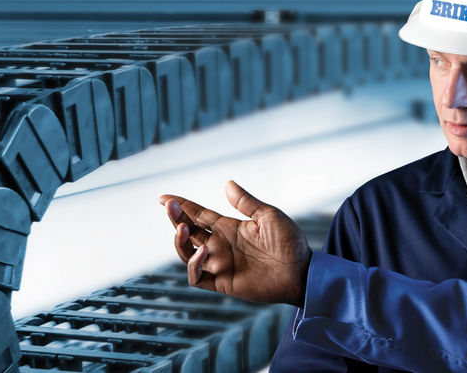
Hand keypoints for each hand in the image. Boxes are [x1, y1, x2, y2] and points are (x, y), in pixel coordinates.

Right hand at [160, 181, 311, 305]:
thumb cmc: (290, 243)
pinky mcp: (222, 283)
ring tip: (182, 227)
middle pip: (188, 232)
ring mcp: (220, 264)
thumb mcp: (268, 215)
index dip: (181, 206)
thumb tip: (227, 183)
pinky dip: (193, 265)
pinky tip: (203, 251)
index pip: (199, 215)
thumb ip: (246, 202)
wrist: (301, 271)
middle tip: (169, 206)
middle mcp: (220, 245)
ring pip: (187, 254)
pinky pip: (197, 277)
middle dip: (175, 218)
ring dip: (180, 241)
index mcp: (229, 228)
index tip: (164, 197)